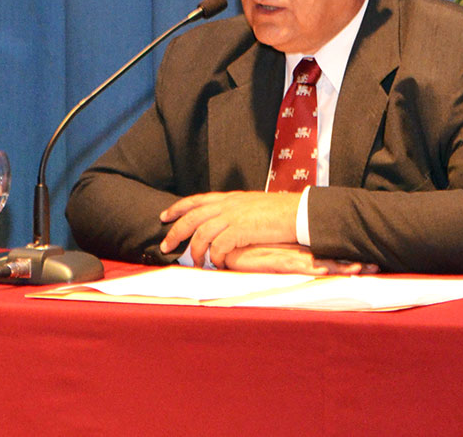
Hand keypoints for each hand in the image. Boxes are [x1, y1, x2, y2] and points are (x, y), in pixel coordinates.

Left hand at [159, 191, 299, 267]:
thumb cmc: (280, 212)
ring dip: (195, 251)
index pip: (196, 200)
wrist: (298, 213)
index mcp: (230, 198)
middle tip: (165, 247)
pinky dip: (215, 257)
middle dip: (175, 233)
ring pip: (201, 233)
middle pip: (192, 217)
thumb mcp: (252, 206)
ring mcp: (233, 216)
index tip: (164, 217)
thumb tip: (224, 224)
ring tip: (196, 262)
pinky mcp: (241, 229)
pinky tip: (218, 264)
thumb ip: (235, 212)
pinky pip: (218, 246)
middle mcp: (228, 204)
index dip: (177, 208)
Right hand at [225, 243, 378, 274]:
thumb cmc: (251, 251)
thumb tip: (310, 263)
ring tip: (357, 269)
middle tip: (374, 266)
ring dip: (338, 267)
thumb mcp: (273, 255)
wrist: (230, 243)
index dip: (348, 260)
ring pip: (318, 263)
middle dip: (352, 264)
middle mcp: (298, 253)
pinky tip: (324, 270)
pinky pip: (296, 266)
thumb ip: (290, 257)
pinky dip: (311, 268)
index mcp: (300, 252)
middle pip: (330, 259)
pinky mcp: (275, 262)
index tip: (369, 264)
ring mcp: (288, 257)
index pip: (329, 257)